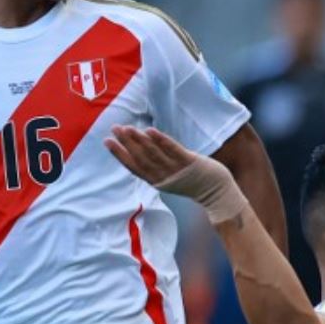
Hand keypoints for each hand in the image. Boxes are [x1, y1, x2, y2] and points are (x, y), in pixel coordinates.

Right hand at [106, 125, 246, 225]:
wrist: (218, 194)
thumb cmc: (194, 182)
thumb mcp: (171, 177)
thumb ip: (157, 166)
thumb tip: (143, 147)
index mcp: (157, 181)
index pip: (134, 167)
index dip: (120, 155)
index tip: (107, 142)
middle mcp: (165, 177)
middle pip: (141, 159)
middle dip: (126, 143)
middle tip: (114, 128)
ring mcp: (177, 170)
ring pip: (154, 154)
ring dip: (140, 140)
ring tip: (128, 128)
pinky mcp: (190, 163)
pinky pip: (173, 151)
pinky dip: (161, 141)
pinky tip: (151, 130)